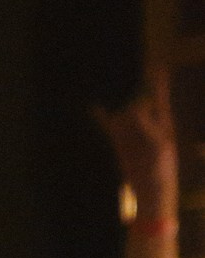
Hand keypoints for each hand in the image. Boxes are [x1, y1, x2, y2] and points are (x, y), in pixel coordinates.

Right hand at [95, 70, 179, 224]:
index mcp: (163, 121)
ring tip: (103, 83)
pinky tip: (93, 106)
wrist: (151, 194)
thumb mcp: (160, 146)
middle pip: (137, 99)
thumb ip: (147, 126)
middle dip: (131, 87)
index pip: (159, 96)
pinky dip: (102, 116)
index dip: (157, 80)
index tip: (155, 63)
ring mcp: (131, 132)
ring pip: (121, 110)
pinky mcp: (118, 142)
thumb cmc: (162, 170)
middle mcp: (147, 122)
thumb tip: (133, 107)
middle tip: (118, 71)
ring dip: (114, 99)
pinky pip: (109, 125)